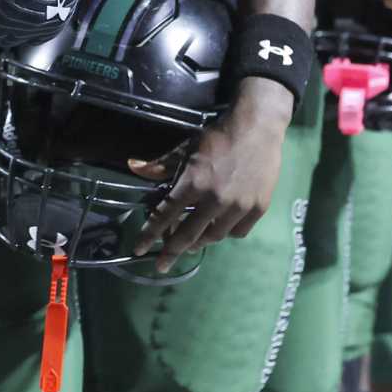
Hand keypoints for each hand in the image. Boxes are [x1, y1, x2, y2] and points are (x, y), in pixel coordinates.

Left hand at [129, 81, 290, 271]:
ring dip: (198, 242)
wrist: (258, 126)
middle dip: (171, 251)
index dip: (150, 234)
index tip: (140, 249)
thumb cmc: (218, 136)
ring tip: (191, 242)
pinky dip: (226, 233)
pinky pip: (237, 232)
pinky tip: (219, 228)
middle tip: (161, 265)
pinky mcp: (258, 208)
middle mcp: (215, 199)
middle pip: (187, 234)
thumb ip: (161, 165)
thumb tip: (133, 167)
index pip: (165, 215)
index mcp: (193, 182)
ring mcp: (238, 206)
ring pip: (213, 237)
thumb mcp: (186, 147)